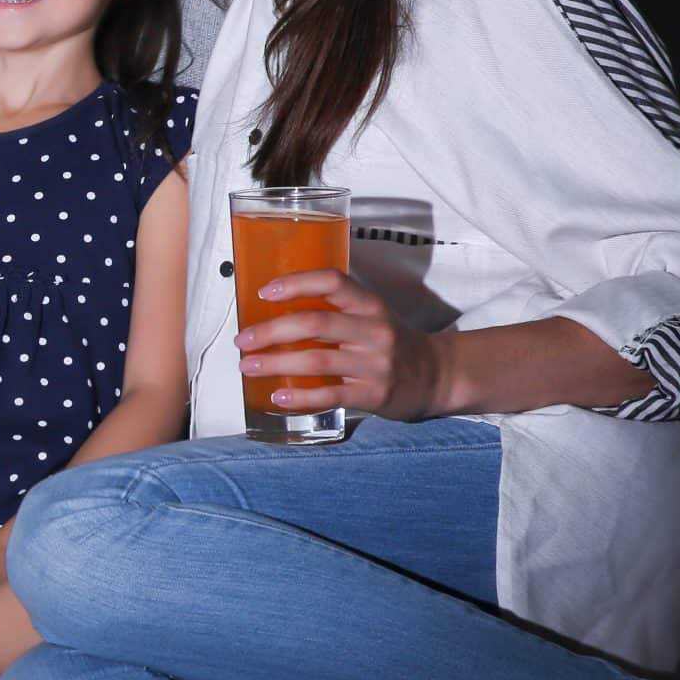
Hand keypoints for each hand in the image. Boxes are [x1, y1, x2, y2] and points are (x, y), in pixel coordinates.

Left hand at [238, 271, 448, 420]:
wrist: (436, 376)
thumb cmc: (390, 343)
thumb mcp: (371, 316)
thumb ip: (334, 310)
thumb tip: (273, 312)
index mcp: (370, 304)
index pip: (332, 281)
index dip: (296, 283)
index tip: (264, 293)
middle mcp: (374, 330)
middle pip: (315, 323)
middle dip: (272, 331)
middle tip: (243, 340)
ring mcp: (375, 363)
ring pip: (317, 360)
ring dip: (276, 364)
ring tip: (248, 366)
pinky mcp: (374, 394)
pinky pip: (330, 395)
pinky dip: (300, 397)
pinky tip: (277, 397)